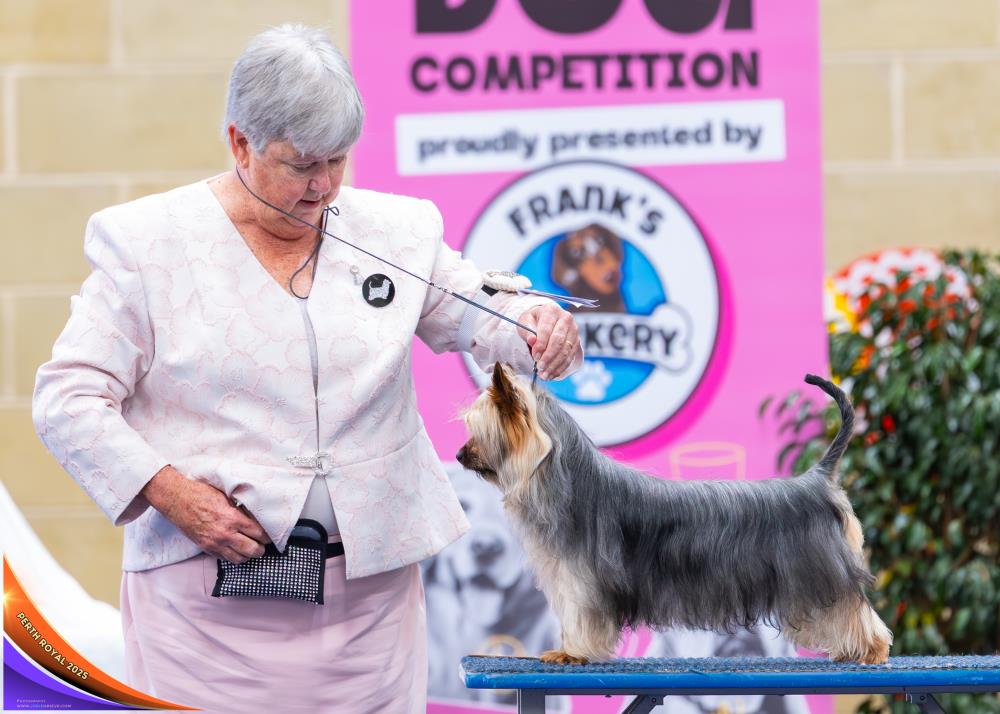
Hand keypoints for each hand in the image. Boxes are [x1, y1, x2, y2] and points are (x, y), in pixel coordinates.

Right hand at [141, 465, 269, 562]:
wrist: (177, 500)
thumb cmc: (201, 494)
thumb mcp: (226, 496)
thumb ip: (241, 508)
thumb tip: (256, 515)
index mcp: (233, 519)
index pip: (259, 534)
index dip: (268, 536)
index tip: (269, 534)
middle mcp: (225, 534)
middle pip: (253, 550)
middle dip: (261, 548)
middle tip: (262, 543)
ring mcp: (215, 543)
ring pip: (240, 559)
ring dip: (248, 555)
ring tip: (250, 548)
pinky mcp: (206, 548)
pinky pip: (225, 559)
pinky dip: (233, 556)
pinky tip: (235, 549)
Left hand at [516, 304, 580, 379]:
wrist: (545, 319)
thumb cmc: (534, 321)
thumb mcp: (525, 322)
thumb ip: (527, 331)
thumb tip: (532, 341)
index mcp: (551, 311)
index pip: (547, 329)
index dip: (541, 344)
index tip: (534, 356)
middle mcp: (566, 319)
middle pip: (558, 341)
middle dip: (548, 357)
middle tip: (539, 368)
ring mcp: (573, 330)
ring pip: (566, 351)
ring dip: (555, 365)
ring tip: (544, 375)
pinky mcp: (576, 341)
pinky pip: (570, 357)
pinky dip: (560, 367)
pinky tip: (551, 375)